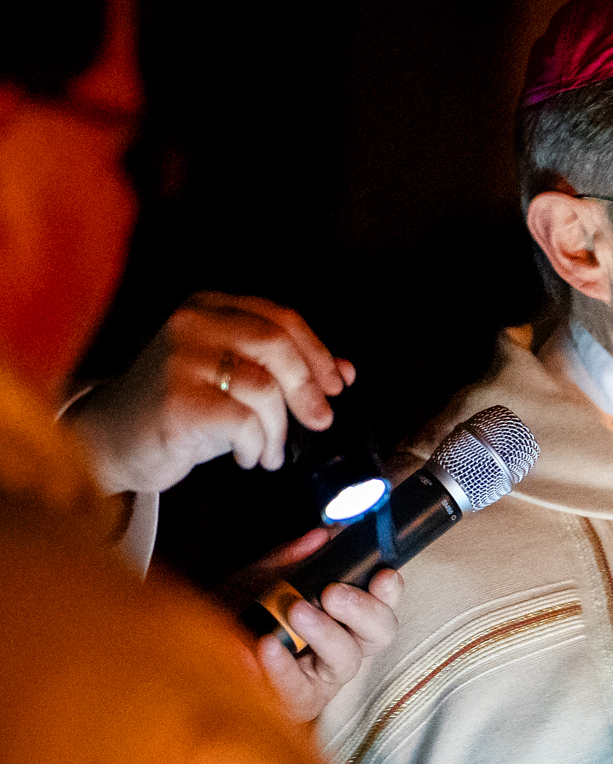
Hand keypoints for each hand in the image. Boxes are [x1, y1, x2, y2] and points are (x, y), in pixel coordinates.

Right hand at [64, 292, 352, 494]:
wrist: (115, 439)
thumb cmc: (185, 406)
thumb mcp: (237, 380)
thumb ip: (286, 368)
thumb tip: (345, 371)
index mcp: (208, 307)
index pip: (281, 317)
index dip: (318, 353)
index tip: (337, 386)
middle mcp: (190, 323)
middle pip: (276, 343)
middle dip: (307, 387)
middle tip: (319, 421)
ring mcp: (178, 358)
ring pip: (263, 386)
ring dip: (278, 429)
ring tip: (269, 451)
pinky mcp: (175, 398)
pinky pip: (242, 420)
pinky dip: (255, 444)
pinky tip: (246, 456)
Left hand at [238, 528, 402, 721]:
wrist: (193, 661)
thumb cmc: (233, 621)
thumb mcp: (256, 581)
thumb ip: (288, 560)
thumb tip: (321, 535)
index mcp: (341, 618)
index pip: (380, 603)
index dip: (389, 590)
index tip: (383, 574)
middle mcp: (340, 647)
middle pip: (379, 632)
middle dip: (364, 610)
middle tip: (334, 593)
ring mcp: (321, 678)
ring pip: (347, 659)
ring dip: (325, 632)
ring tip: (296, 611)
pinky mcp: (296, 702)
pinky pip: (298, 686)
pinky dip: (283, 665)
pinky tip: (268, 645)